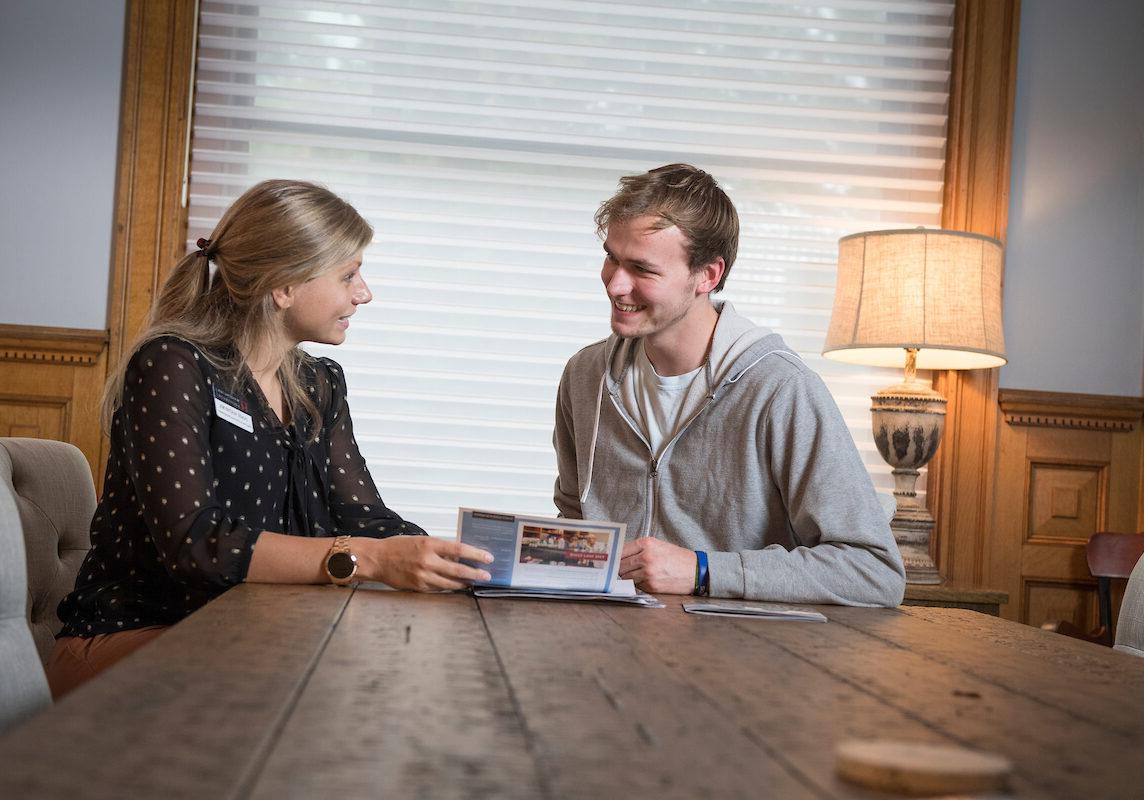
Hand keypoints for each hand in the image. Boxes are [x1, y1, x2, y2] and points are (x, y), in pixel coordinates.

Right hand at [360, 536, 493, 591]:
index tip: (488, 558)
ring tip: (474, 583)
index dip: (476, 555)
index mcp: (429, 544)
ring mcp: (423, 576)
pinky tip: (457, 587)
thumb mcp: (420, 540)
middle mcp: (427, 561)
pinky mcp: (418, 587)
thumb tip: (459, 555)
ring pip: (450, 584)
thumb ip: (439, 548)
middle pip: (458, 570)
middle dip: (476, 574)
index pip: (459, 550)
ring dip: (464, 584)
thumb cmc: (398, 547)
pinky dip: (449, 588)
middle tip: (487, 576)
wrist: (377, 559)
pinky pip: (439, 589)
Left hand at [619, 537, 696, 594]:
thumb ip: (640, 549)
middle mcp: (646, 557)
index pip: (620, 551)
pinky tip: (646, 580)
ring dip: (628, 577)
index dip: (614, 557)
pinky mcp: (651, 585)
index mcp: (647, 544)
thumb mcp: (658, 545)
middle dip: (621, 568)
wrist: (695, 571)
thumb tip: (620, 555)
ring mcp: (648, 572)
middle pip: (620, 565)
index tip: (610, 560)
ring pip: (626, 577)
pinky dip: (638, 584)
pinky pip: (636, 585)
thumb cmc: (677, 557)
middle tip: (624, 569)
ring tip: (637, 574)